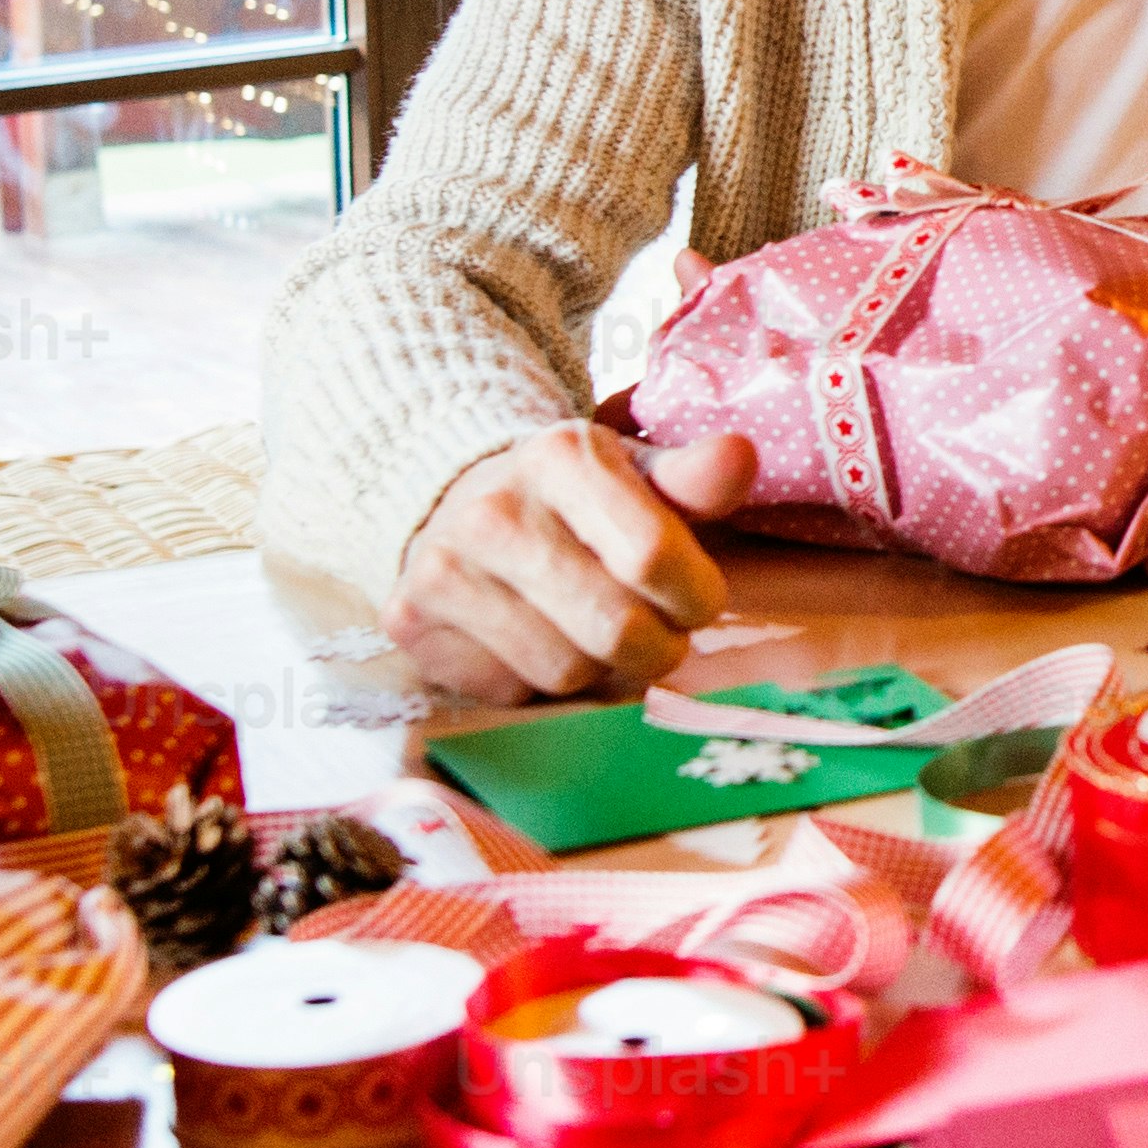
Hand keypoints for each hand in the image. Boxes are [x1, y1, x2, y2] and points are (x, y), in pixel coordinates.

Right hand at [388, 422, 761, 699]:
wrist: (454, 501)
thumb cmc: (572, 500)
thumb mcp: (636, 475)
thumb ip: (692, 478)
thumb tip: (738, 457)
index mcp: (560, 456)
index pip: (653, 556)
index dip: (695, 596)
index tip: (696, 600)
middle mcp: (492, 509)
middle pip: (616, 630)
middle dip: (657, 646)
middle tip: (657, 633)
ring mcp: (444, 566)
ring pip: (564, 671)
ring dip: (596, 667)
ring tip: (589, 630)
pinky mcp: (410, 619)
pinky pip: (508, 692)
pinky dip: (533, 681)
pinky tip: (530, 639)